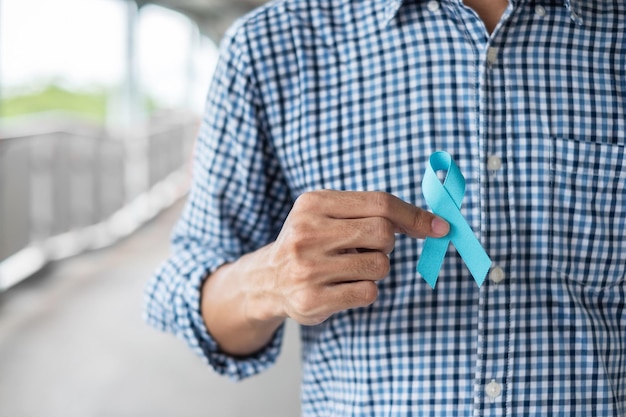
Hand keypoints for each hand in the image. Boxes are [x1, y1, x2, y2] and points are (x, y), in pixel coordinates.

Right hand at [262, 190, 448, 325]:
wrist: (268, 279)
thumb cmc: (311, 241)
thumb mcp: (329, 213)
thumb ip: (371, 211)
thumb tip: (431, 223)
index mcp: (313, 203)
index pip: (379, 203)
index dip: (414, 216)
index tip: (438, 227)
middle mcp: (307, 233)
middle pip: (383, 233)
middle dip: (388, 243)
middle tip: (369, 247)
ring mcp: (308, 268)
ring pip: (379, 266)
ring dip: (375, 268)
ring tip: (349, 268)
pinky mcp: (313, 299)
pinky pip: (369, 292)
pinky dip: (365, 289)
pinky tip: (342, 287)